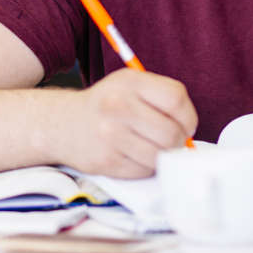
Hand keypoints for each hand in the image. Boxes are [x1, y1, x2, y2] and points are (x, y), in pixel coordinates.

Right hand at [55, 68, 197, 178]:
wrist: (62, 123)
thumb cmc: (106, 105)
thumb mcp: (130, 85)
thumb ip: (161, 99)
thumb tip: (189, 132)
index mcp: (130, 82)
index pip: (176, 99)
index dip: (189, 117)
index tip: (185, 125)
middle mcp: (118, 106)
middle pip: (171, 133)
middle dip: (177, 141)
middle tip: (170, 141)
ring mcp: (110, 135)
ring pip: (159, 156)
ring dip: (161, 156)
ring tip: (149, 147)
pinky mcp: (106, 161)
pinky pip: (143, 171)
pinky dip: (145, 167)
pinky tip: (133, 155)